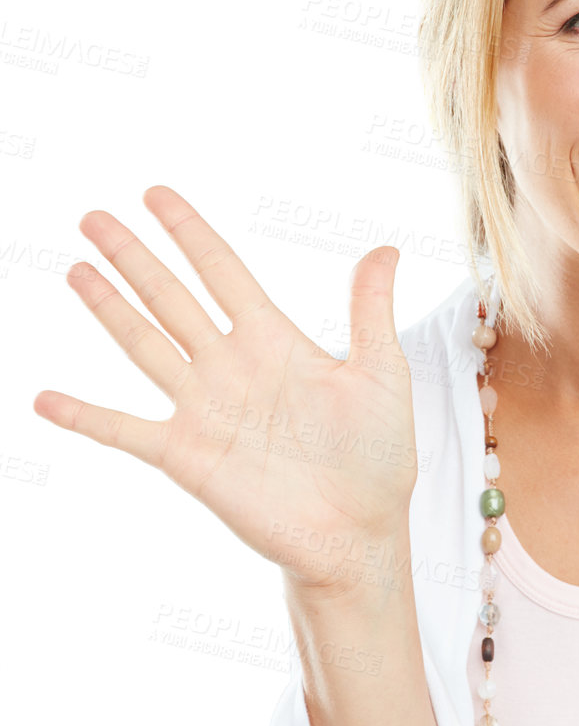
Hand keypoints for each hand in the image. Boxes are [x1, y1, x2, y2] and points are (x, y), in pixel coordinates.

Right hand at [33, 186, 417, 594]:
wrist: (361, 531)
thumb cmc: (377, 455)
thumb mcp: (381, 373)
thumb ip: (371, 310)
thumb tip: (385, 247)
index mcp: (276, 341)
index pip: (223, 273)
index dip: (190, 233)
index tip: (156, 193)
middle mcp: (232, 367)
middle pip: (172, 299)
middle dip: (135, 258)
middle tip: (93, 216)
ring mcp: (205, 409)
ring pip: (145, 346)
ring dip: (109, 310)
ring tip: (76, 269)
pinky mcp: (188, 457)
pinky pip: (126, 431)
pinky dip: (86, 417)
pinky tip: (46, 399)